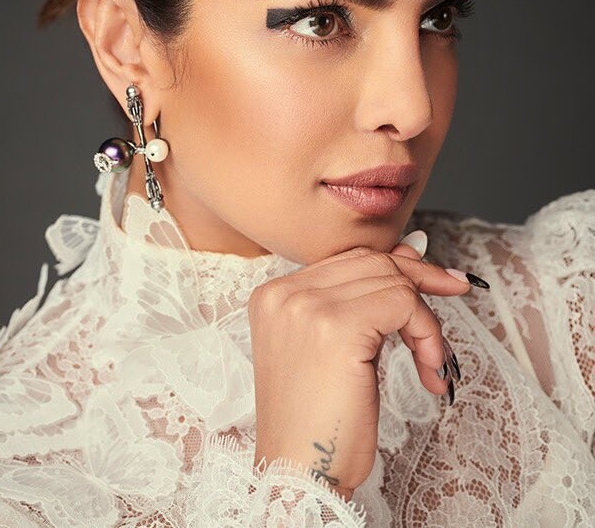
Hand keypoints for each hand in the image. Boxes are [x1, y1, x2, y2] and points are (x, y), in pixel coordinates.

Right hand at [249, 233, 474, 499]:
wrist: (300, 477)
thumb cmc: (318, 423)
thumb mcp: (332, 349)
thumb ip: (358, 300)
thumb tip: (410, 254)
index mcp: (274, 296)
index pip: (350, 259)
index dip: (399, 267)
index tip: (438, 280)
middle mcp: (285, 293)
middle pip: (373, 262)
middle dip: (422, 281)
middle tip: (456, 295)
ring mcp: (307, 307)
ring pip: (393, 281)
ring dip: (426, 321)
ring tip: (431, 362)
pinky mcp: (337, 327)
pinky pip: (404, 304)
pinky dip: (428, 334)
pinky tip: (430, 370)